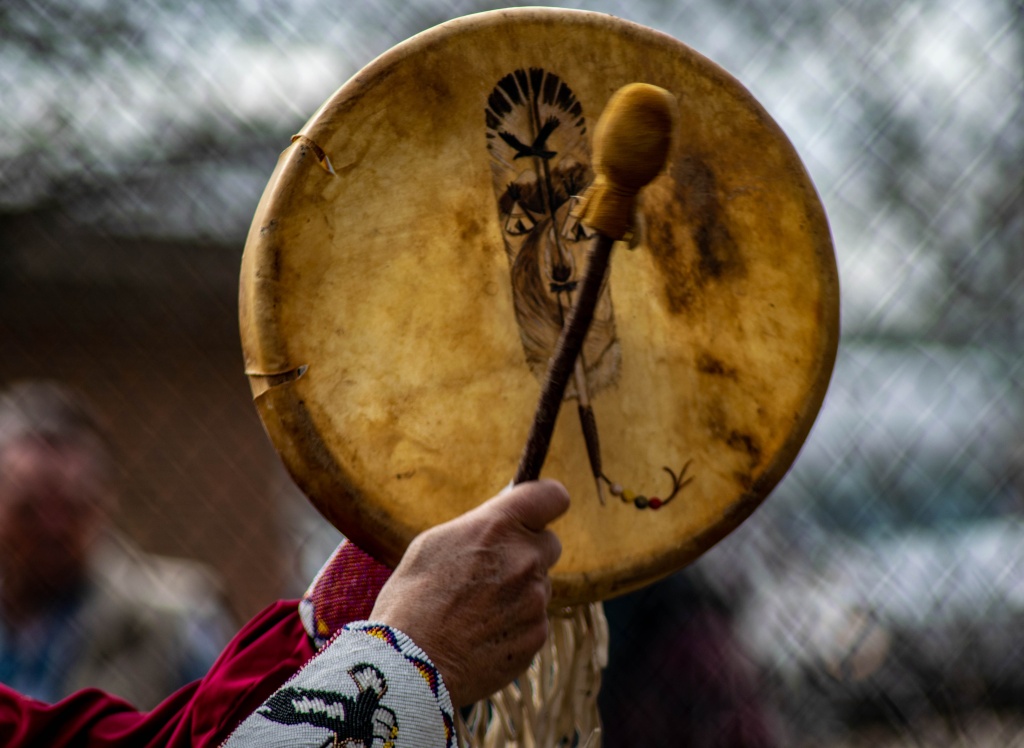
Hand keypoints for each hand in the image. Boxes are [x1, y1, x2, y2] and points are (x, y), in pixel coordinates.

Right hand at [370, 479, 568, 706]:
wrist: (411, 665)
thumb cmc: (411, 600)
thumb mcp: (434, 544)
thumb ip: (479, 526)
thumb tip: (502, 518)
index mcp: (498, 527)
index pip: (551, 496)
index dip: (546, 500)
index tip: (536, 509)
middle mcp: (525, 559)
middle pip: (549, 544)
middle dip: (529, 551)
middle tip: (494, 570)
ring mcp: (535, 600)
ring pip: (540, 586)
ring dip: (520, 592)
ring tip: (477, 611)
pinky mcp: (537, 636)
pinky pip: (535, 621)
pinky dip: (516, 625)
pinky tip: (482, 635)